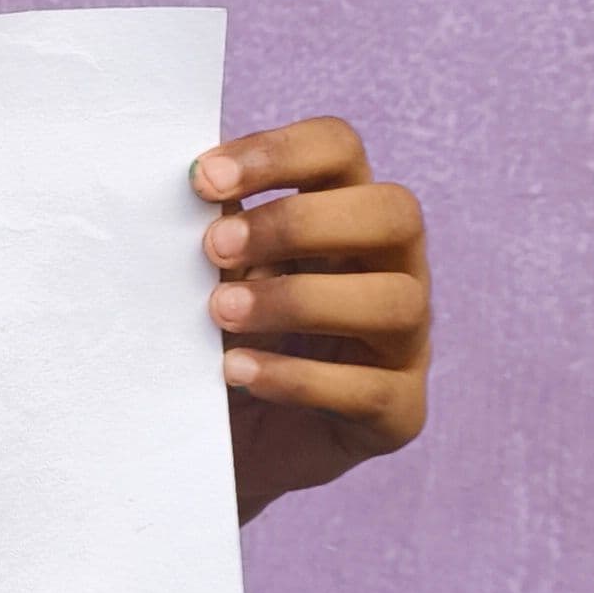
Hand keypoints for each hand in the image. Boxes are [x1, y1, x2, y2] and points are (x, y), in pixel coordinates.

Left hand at [195, 119, 428, 522]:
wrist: (228, 441)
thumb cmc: (223, 336)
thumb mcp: (213, 275)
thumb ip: (214, 231)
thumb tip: (187, 186)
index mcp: (347, 215)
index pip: (342, 151)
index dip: (279, 152)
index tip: (202, 178)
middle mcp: (394, 268)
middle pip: (395, 213)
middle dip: (298, 224)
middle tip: (214, 249)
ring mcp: (406, 342)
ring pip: (395, 301)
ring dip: (299, 300)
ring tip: (218, 313)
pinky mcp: (398, 411)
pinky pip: (369, 389)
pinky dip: (297, 377)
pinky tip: (238, 371)